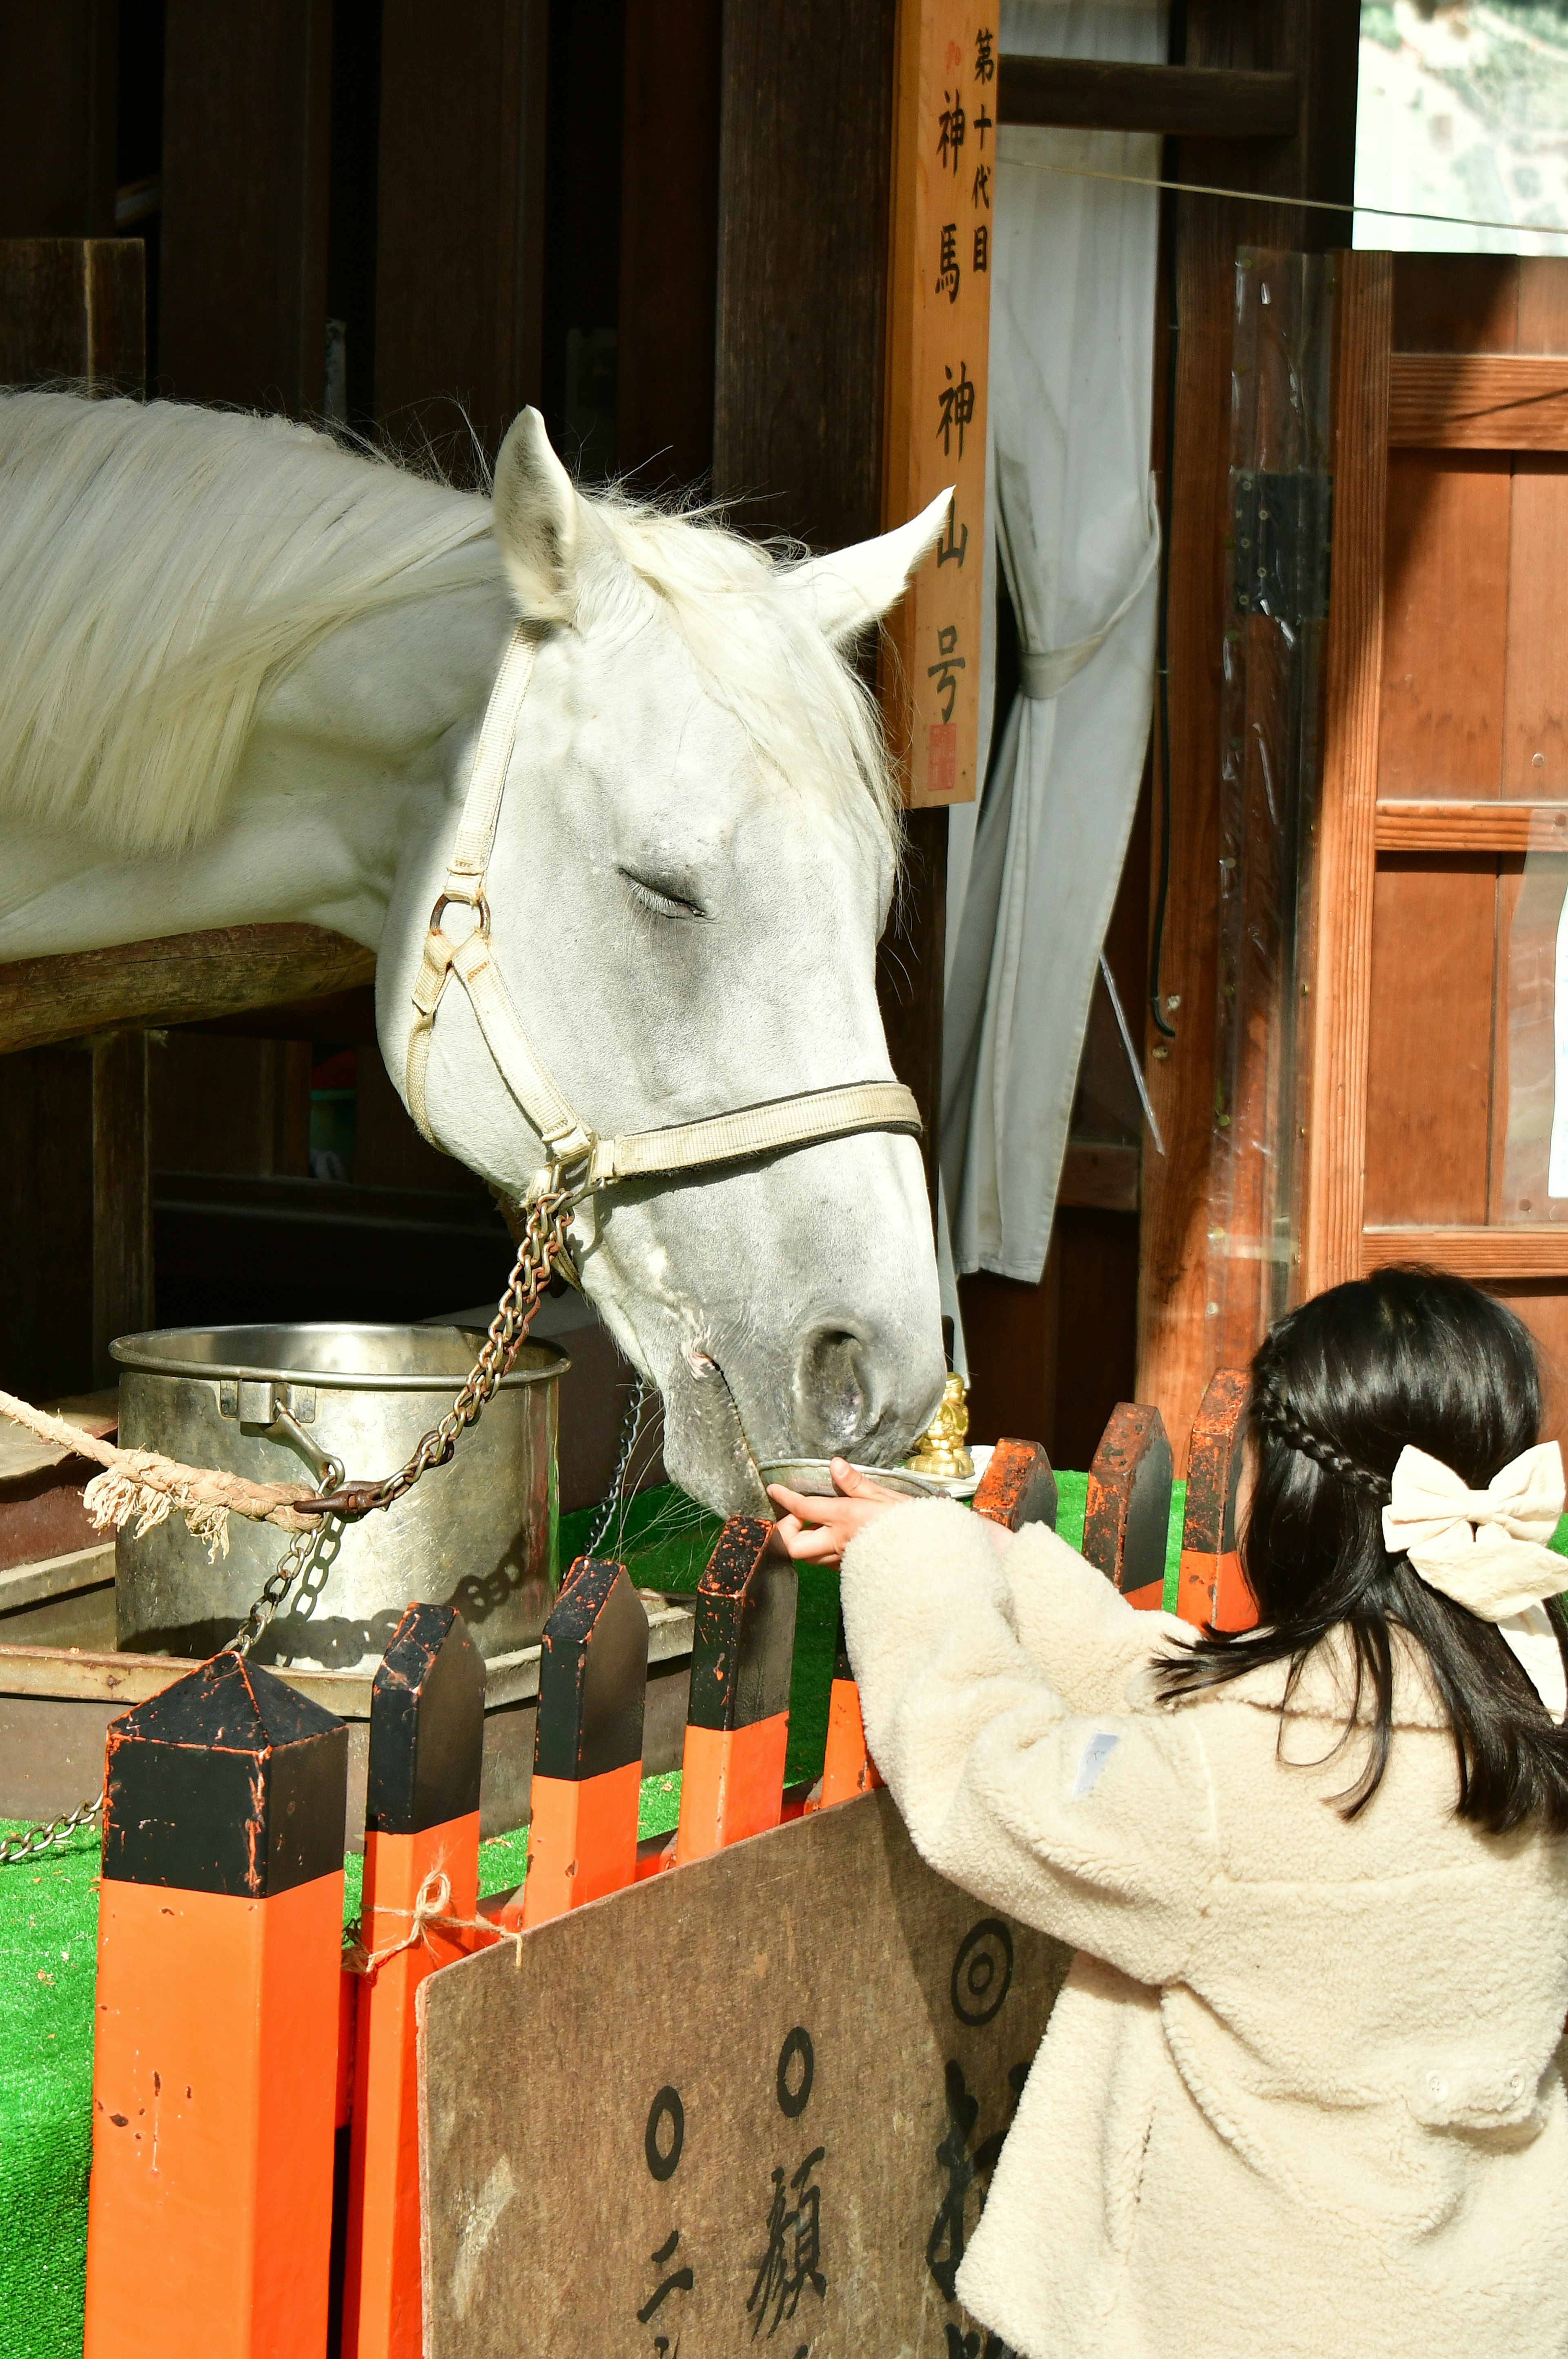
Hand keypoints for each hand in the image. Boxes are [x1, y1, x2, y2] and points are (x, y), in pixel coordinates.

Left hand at [767, 1458, 909, 1567]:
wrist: (930, 1554)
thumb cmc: (910, 1522)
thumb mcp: (885, 1495)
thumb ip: (856, 1483)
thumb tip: (835, 1465)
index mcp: (845, 1518)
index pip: (803, 1509)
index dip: (784, 1499)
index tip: (774, 1490)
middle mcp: (839, 1542)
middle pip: (795, 1546)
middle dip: (788, 1532)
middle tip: (798, 1516)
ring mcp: (844, 1559)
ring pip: (809, 1557)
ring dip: (806, 1540)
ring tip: (820, 1524)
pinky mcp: (851, 1569)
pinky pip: (826, 1562)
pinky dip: (822, 1549)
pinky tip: (837, 1536)